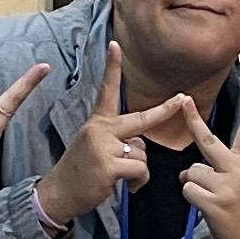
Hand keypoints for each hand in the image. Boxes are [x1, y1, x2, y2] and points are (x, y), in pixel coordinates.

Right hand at [33, 48, 195, 233]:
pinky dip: (139, 181)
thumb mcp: (94, 146)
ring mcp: (104, 146)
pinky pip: (140, 169)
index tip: (116, 44)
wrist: (58, 193)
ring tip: (124, 178)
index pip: (106, 90)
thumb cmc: (80, 171)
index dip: (112, 67)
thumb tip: (138, 145)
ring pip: (142, 153)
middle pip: (140, 119)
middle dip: (164, 110)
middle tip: (181, 99)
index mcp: (97, 122)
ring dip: (140, 169)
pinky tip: (128, 186)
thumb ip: (117, 139)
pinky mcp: (109, 165)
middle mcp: (100, 129)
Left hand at [179, 81, 239, 238]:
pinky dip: (192, 199)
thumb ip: (218, 172)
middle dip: (193, 121)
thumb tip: (186, 171)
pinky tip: (208, 209)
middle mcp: (237, 170)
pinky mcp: (215, 202)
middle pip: (208, 141)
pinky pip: (188, 190)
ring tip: (211, 200)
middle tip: (184, 101)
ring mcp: (226, 185)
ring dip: (193, 186)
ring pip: (191, 172)